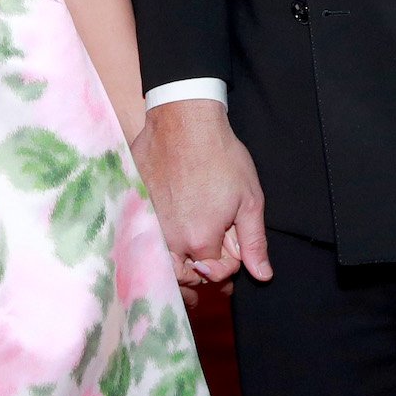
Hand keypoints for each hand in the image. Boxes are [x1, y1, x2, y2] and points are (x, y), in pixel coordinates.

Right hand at [130, 101, 271, 299]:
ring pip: (161, 259)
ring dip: (178, 260)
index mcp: (199, 240)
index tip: (233, 245)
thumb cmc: (220, 156)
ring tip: (191, 245)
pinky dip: (157, 237)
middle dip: (201, 270)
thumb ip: (254, 241)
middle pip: (183, 274)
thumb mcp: (249, 199)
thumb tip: (262, 275)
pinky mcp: (133, 205)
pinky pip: (143, 234)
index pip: (215, 272)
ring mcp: (146, 222)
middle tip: (211, 254)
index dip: (229, 263)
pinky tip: (170, 222)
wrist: (183, 120)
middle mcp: (168, 238)